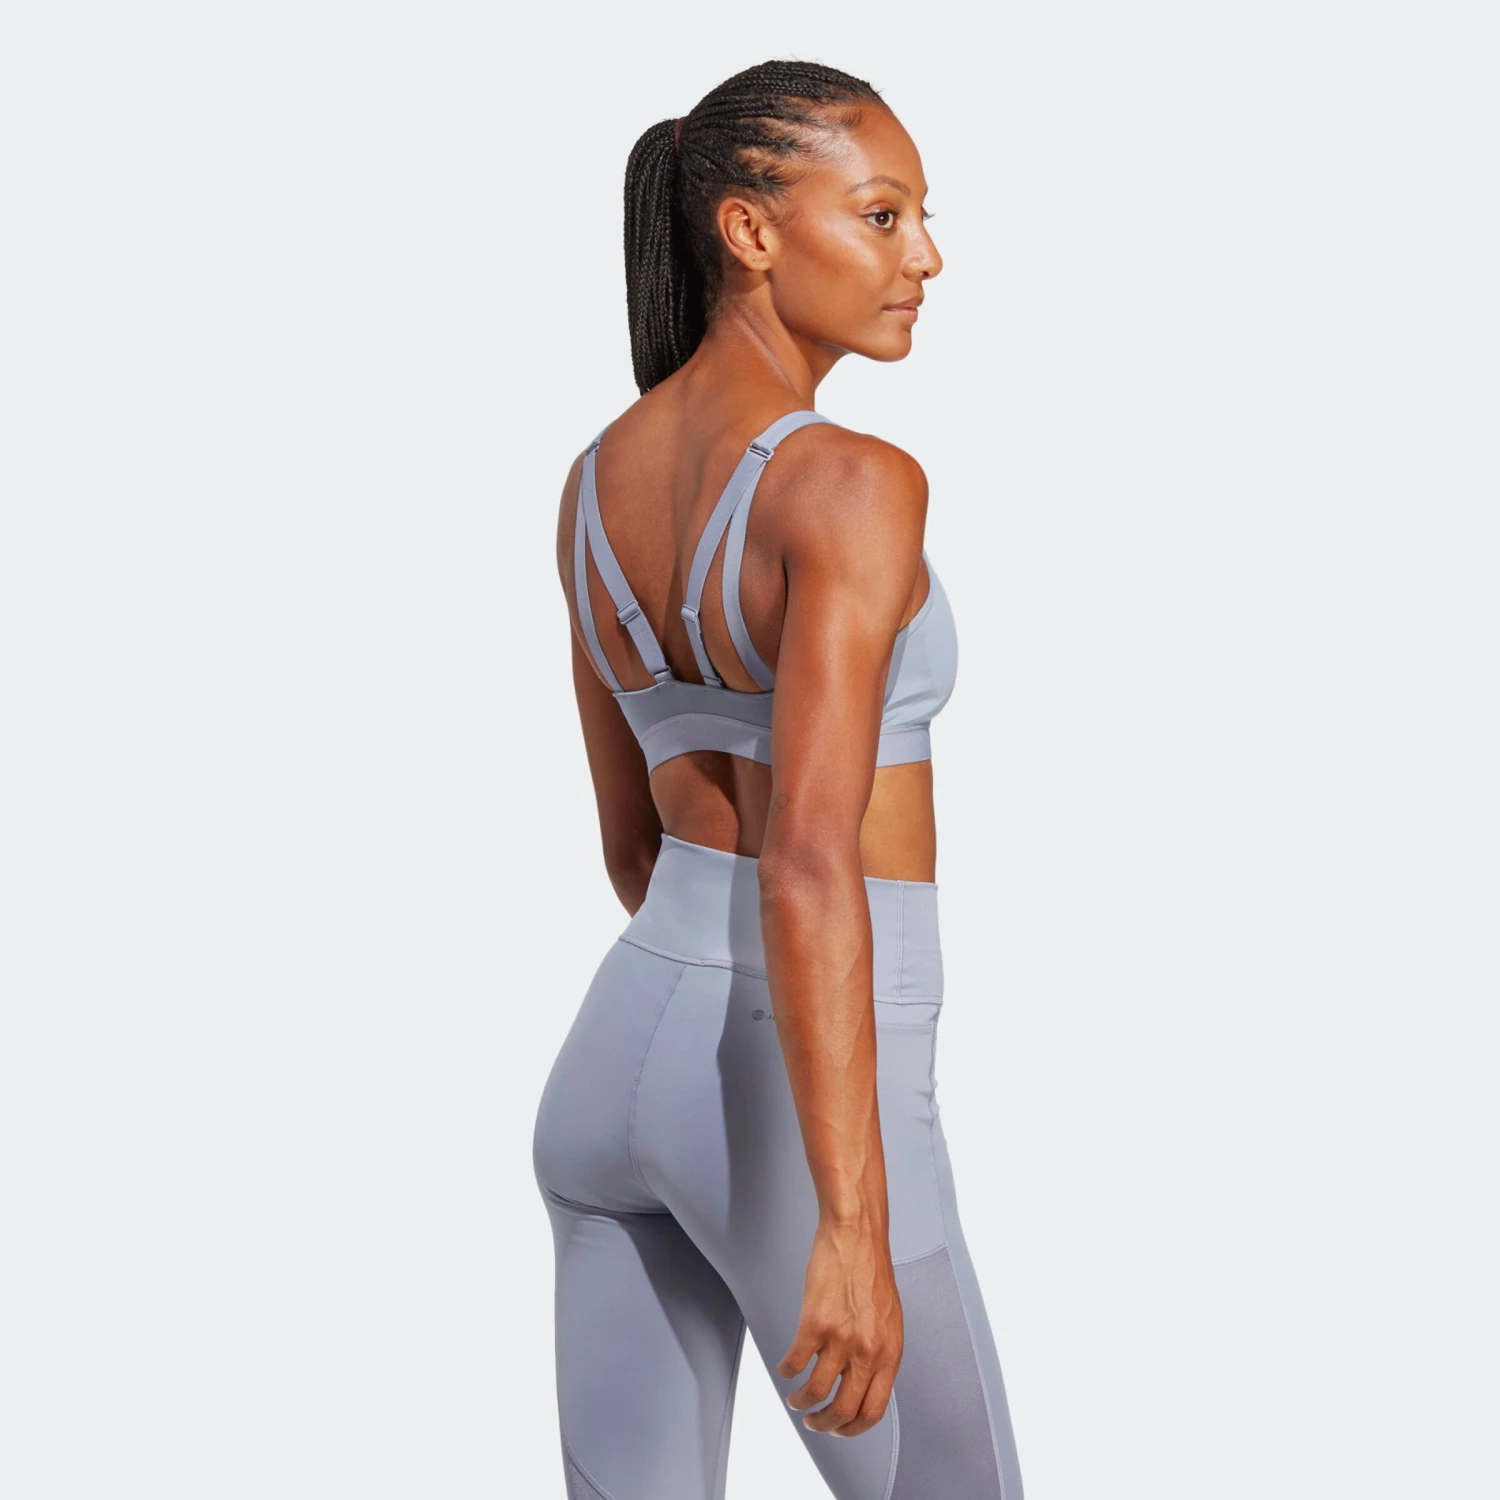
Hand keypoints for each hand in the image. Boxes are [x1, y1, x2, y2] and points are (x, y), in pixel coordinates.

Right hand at [776, 1213, 904, 1437]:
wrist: (856, 1234)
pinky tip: (785, 1368)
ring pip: (815, 1392)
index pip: (873, 1411)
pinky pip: (794, 1363)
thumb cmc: (871, 1271)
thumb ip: (879, 1352)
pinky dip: (786, 1372)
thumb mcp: (888, 1320)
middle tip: (813, 1422)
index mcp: (889, 1352)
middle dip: (824, 1424)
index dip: (852, 1429)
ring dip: (801, 1403)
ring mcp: (840, 1338)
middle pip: (843, 1411)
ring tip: (795, 1399)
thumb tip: (864, 1382)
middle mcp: (867, 1351)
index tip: (838, 1429)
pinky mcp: (814, 1323)